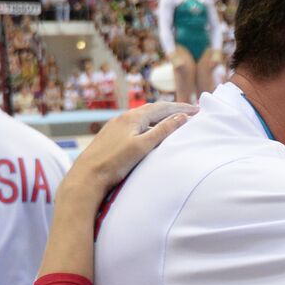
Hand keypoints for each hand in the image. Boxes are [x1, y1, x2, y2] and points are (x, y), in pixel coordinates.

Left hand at [58, 101, 196, 205]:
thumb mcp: (143, 146)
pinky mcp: (111, 137)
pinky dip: (148, 126)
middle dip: (172, 110)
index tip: (198, 110)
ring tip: (173, 121)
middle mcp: (123, 118)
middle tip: (190, 112)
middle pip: (153, 110)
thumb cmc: (115, 163)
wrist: (87, 176)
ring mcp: (116, 127)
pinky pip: (135, 126)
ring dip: (160, 118)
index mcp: (133, 117)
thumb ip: (163, 131)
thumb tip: (182, 117)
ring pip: (143, 118)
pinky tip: (150, 133)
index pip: (163, 108)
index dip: (181, 108)